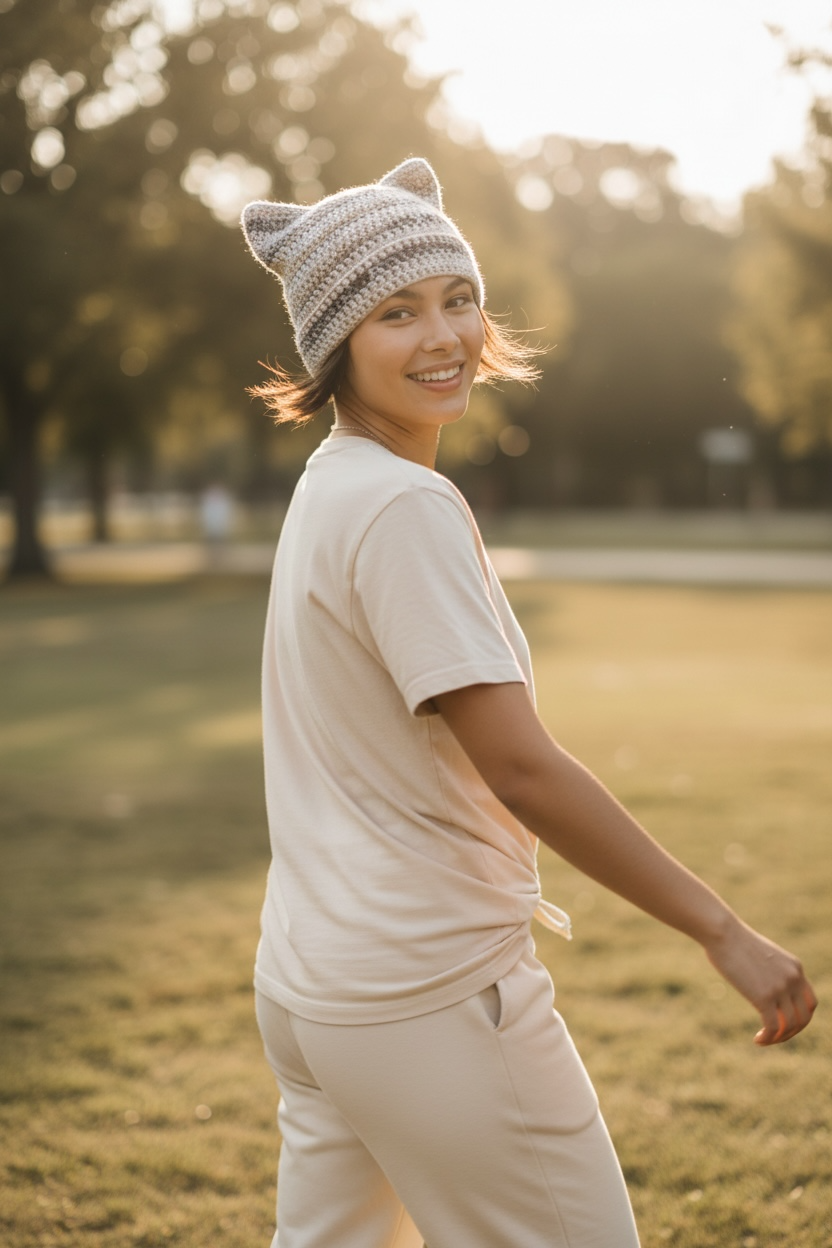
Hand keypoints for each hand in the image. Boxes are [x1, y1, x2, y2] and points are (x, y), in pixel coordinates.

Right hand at [703, 918, 816, 1044]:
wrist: (723, 933)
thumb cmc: (734, 941)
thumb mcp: (761, 955)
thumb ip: (770, 971)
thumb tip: (764, 985)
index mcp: (795, 968)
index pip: (810, 1003)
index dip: (800, 1018)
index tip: (784, 1023)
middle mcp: (793, 979)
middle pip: (804, 1017)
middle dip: (791, 1032)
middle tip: (775, 1036)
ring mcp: (780, 988)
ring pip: (790, 1026)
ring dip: (778, 1038)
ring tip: (763, 1039)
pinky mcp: (764, 997)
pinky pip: (773, 1027)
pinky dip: (768, 1038)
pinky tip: (757, 1040)